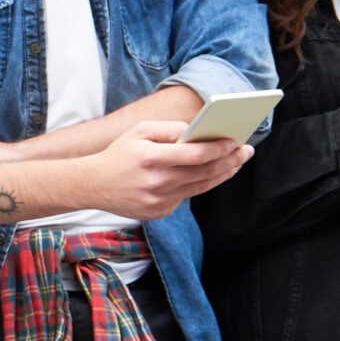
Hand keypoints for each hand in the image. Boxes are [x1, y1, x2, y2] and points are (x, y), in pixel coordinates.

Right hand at [82, 119, 251, 220]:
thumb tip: (199, 132)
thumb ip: (170, 129)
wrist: (93, 185)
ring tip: (236, 163)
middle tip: (246, 151)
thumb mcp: (140, 131)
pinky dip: (200, 184)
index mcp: (150, 158)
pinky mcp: (159, 212)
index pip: (195, 154)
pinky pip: (186, 197)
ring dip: (222, 174)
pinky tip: (211, 174)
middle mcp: (156, 182)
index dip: (219, 148)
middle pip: (204, 172)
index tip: (235, 141)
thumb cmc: (119, 153)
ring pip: (200, 187)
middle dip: (229, 160)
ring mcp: (158, 201)